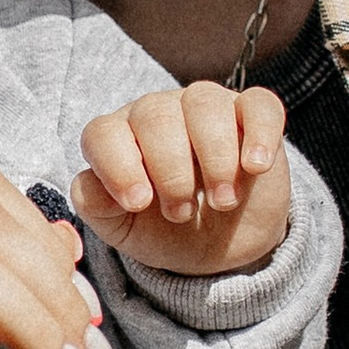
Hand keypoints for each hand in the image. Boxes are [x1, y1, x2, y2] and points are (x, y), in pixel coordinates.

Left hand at [73, 82, 293, 276]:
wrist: (223, 244)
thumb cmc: (166, 230)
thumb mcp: (126, 229)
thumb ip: (99, 207)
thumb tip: (89, 188)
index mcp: (120, 138)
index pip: (104, 133)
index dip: (118, 166)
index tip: (139, 203)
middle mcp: (159, 113)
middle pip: (154, 115)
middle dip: (169, 169)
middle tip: (181, 214)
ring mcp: (207, 108)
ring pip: (204, 104)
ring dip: (214, 157)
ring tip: (222, 202)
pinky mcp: (253, 115)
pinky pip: (260, 105)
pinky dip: (259, 133)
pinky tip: (255, 167)